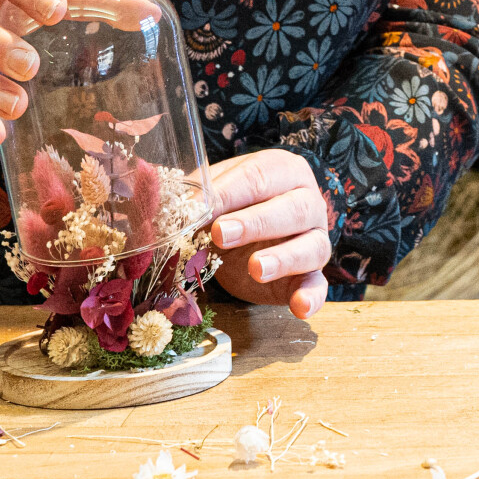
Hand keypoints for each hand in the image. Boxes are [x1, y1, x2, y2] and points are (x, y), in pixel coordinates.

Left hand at [209, 149, 332, 320]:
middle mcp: (308, 202)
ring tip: (256, 268)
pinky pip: (319, 286)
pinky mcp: (312, 275)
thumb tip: (159, 201)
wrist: (245, 239)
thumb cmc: (230, 209)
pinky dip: (312, 297)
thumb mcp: (212, 196)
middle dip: (256, 222)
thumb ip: (195, 197)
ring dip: (283, 259)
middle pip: (293, 209)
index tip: (196, 208)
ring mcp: (315, 240)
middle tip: (220, 234)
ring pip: (311, 247)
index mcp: (283, 171)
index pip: (259, 176)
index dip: (227, 193)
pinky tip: (300, 306)